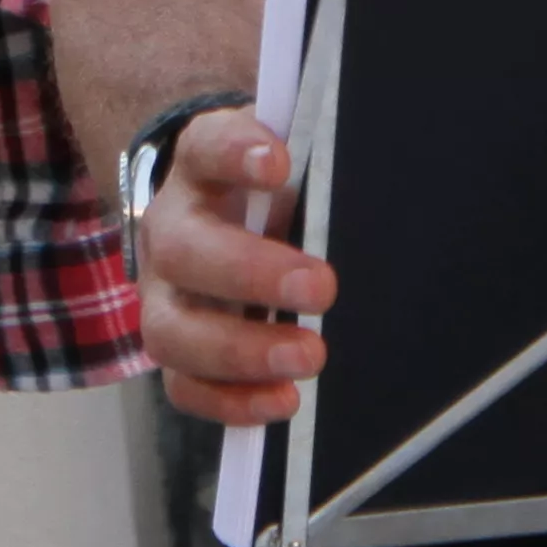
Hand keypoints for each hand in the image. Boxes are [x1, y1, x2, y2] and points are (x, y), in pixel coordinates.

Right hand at [137, 107, 331, 426]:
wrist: (225, 218)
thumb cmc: (270, 190)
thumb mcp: (294, 160)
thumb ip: (321, 163)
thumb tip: (383, 182)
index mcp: (200, 167)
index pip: (205, 146)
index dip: (235, 153)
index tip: (279, 164)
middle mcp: (170, 229)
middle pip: (185, 250)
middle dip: (251, 273)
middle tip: (322, 289)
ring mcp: (162, 294)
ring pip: (172, 330)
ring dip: (242, 351)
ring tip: (308, 357)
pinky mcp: (174, 347)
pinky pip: (183, 385)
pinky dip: (230, 400)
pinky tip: (283, 399)